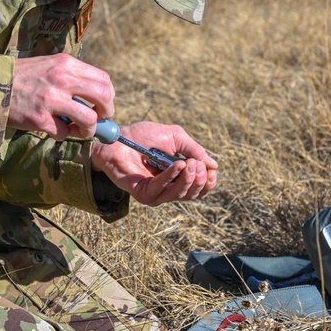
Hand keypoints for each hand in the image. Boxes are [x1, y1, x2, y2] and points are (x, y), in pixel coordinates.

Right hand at [9, 54, 114, 139]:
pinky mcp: (39, 118)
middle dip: (106, 113)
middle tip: (97, 120)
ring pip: (88, 120)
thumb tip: (97, 100)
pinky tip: (52, 128)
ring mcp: (51, 100)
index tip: (102, 106)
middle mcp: (62, 79)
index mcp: (66, 64)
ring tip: (76, 129)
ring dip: (86, 130)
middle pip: (104, 97)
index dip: (108, 97)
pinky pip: (63, 132)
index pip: (104, 80)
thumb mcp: (49, 66)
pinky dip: (61, 134)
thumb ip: (72, 79)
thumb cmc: (22, 76)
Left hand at [91, 121, 217, 205]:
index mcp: (178, 177)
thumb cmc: (143, 136)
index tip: (210, 168)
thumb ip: (193, 150)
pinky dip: (172, 177)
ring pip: (180, 194)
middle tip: (197, 163)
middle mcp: (169, 188)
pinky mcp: (143, 193)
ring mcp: (156, 193)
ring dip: (189, 178)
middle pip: (194, 193)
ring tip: (190, 164)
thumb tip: (213, 165)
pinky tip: (178, 165)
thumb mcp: (174, 137)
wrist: (117, 137)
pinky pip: (162, 189)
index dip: (209, 181)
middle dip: (200, 179)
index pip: (201, 188)